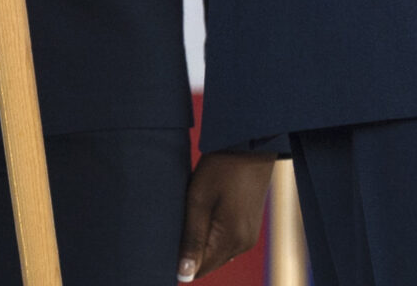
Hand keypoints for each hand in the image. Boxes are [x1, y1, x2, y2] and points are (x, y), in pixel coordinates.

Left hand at [178, 151, 275, 278]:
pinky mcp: (249, 227)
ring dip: (200, 241)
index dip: (180, 261)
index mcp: (231, 240)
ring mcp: (248, 236)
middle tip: (176, 223)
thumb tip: (184, 275)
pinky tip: (203, 213)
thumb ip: (192, 238)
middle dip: (190, 251)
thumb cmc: (222, 168)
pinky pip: (226, 241)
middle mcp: (243, 244)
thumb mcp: (199, 200)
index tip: (166, 241)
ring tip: (189, 215)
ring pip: (216, 252)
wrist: (250, 145)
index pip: (200, 269)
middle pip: (208, 262)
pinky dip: (212, 234)